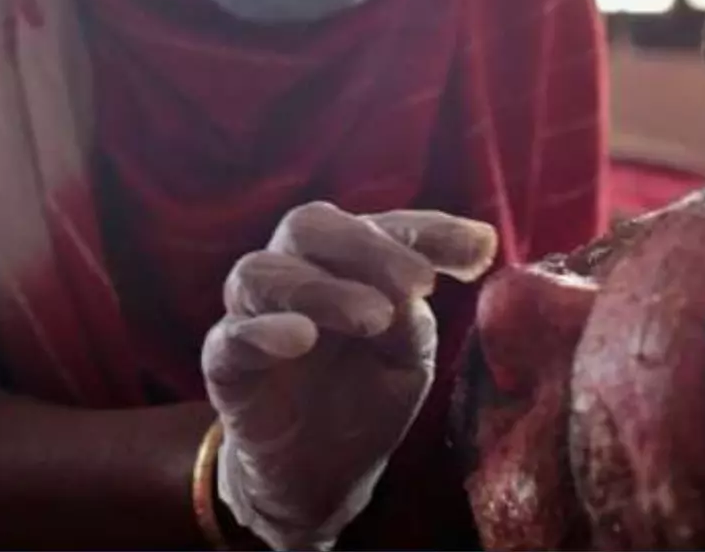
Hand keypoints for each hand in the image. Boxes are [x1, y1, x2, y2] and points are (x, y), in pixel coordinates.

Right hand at [202, 202, 497, 549]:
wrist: (317, 478)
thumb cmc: (364, 400)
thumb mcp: (407, 360)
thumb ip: (411, 320)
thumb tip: (415, 286)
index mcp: (346, 264)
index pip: (382, 225)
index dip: (431, 229)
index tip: (480, 249)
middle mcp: (295, 275)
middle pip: (309, 225)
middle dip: (368, 246)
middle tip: (418, 282)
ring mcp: (253, 316)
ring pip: (262, 271)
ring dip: (322, 287)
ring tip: (374, 317)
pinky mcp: (225, 364)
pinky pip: (232, 336)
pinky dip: (265, 330)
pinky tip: (301, 338)